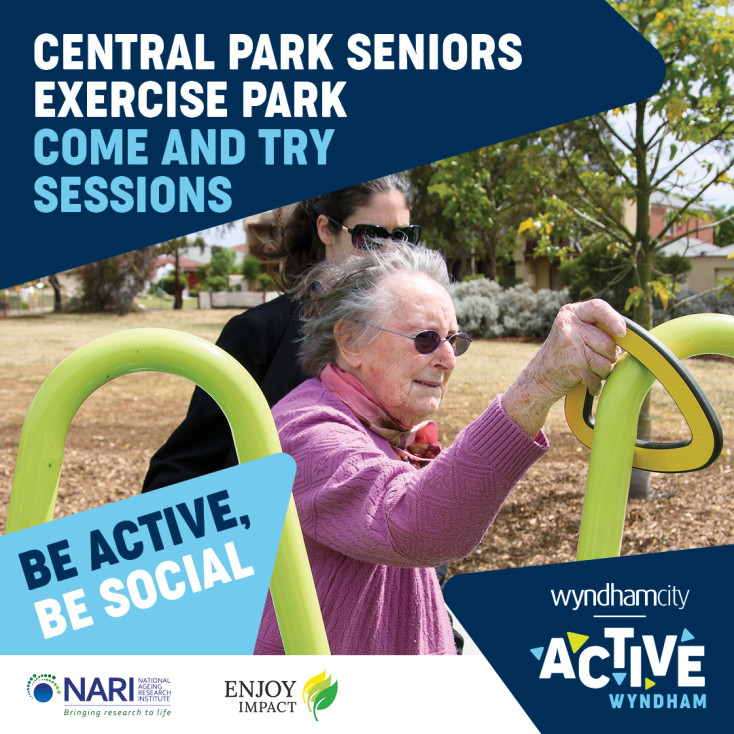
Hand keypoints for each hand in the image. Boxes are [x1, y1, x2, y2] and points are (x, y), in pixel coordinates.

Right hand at [502, 300, 625, 436]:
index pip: (598, 308)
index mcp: (570, 313)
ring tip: (586, 369)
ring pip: (606, 361)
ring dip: (601, 371)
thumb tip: (625, 336)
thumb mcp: (573, 332)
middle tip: (593, 358)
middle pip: (608, 341)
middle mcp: (568, 326)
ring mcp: (569, 345)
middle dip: (608, 355)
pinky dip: (594, 383)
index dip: (614, 319)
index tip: (623, 332)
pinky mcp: (573, 365)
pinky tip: (583, 380)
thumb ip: (595, 328)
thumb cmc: (563, 355)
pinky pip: (598, 376)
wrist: (538, 378)